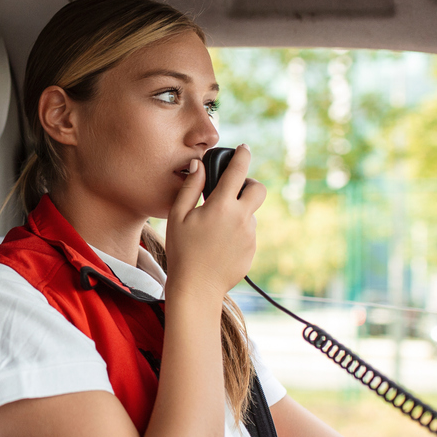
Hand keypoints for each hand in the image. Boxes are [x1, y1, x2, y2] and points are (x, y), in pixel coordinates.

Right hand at [163, 145, 265, 299]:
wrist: (196, 288)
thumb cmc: (182, 251)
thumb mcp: (177, 216)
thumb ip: (190, 187)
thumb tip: (199, 165)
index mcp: (222, 206)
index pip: (238, 171)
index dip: (242, 155)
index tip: (244, 148)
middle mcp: (241, 218)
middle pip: (259, 190)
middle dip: (250, 185)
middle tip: (233, 192)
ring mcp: (249, 236)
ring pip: (250, 214)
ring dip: (238, 214)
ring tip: (214, 230)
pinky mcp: (252, 251)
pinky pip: (247, 234)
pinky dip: (236, 233)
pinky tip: (218, 246)